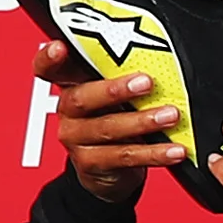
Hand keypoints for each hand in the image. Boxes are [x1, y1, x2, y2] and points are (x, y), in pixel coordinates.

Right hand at [39, 42, 183, 206]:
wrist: (111, 174)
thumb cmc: (115, 123)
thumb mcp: (114, 97)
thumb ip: (121, 77)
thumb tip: (158, 60)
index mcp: (70, 86)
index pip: (47, 68)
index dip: (48, 58)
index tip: (60, 47)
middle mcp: (68, 111)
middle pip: (82, 98)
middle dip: (115, 90)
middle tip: (146, 83)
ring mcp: (76, 139)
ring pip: (108, 128)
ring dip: (143, 121)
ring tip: (170, 116)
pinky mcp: (91, 163)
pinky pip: (124, 156)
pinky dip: (154, 153)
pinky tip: (174, 150)